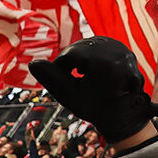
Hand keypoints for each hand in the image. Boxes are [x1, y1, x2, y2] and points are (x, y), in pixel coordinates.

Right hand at [29, 37, 157, 143]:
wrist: (121, 114)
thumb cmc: (93, 107)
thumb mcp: (69, 95)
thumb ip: (51, 78)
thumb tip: (33, 64)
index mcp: (105, 62)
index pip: (72, 53)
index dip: (60, 65)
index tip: (60, 79)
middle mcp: (118, 52)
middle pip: (83, 46)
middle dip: (70, 60)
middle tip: (68, 76)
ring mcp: (124, 50)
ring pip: (92, 44)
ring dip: (81, 56)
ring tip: (81, 74)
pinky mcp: (125, 51)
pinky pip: (103, 45)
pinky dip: (93, 53)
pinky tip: (91, 69)